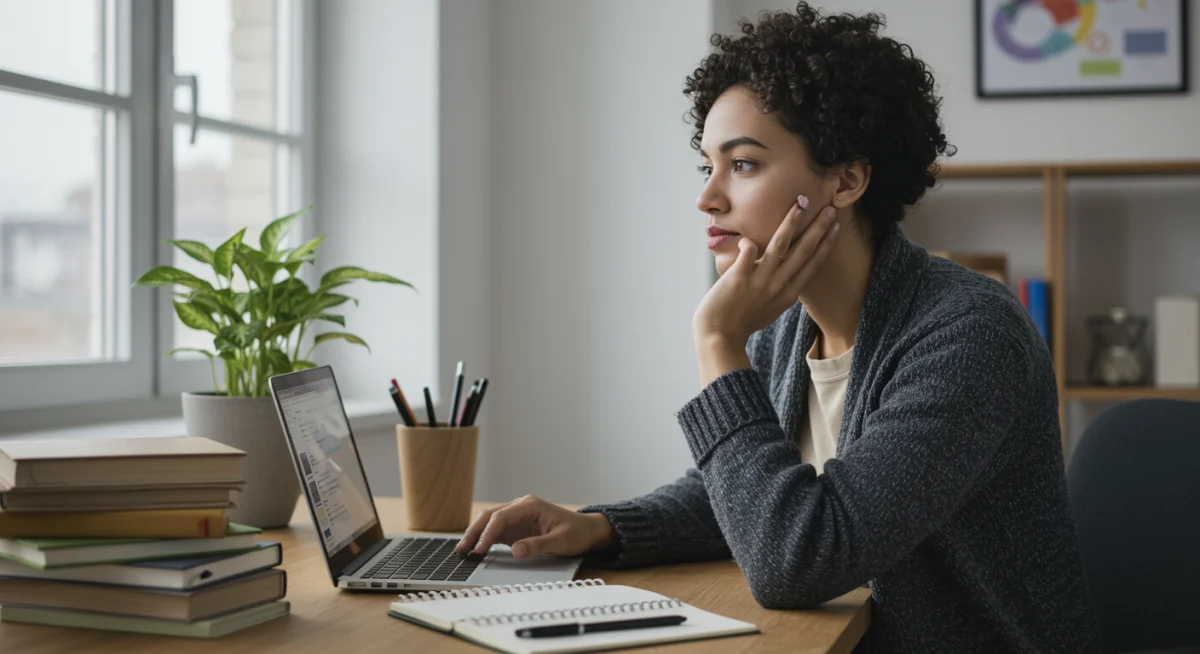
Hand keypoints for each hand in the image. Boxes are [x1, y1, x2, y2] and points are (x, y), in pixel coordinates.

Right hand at [454, 494, 617, 558]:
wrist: (586, 531)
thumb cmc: (576, 532)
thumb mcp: (560, 541)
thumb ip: (538, 545)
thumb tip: (515, 550)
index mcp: (530, 505)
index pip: (502, 516)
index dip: (488, 532)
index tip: (480, 548)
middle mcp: (520, 508)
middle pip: (490, 516)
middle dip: (475, 531)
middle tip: (462, 549)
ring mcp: (517, 517)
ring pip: (490, 522)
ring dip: (476, 535)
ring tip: (463, 550)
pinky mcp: (516, 528)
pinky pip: (496, 532)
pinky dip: (485, 540)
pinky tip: (476, 549)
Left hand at [692, 196, 838, 345]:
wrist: (720, 336)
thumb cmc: (744, 321)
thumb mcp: (772, 307)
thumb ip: (781, 289)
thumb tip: (787, 275)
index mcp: (789, 293)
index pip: (813, 264)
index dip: (826, 244)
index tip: (836, 226)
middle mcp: (779, 285)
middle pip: (804, 251)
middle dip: (818, 228)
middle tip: (830, 207)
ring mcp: (760, 281)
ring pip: (780, 246)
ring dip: (792, 224)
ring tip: (801, 204)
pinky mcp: (739, 278)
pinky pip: (747, 255)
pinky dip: (748, 245)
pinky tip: (747, 237)